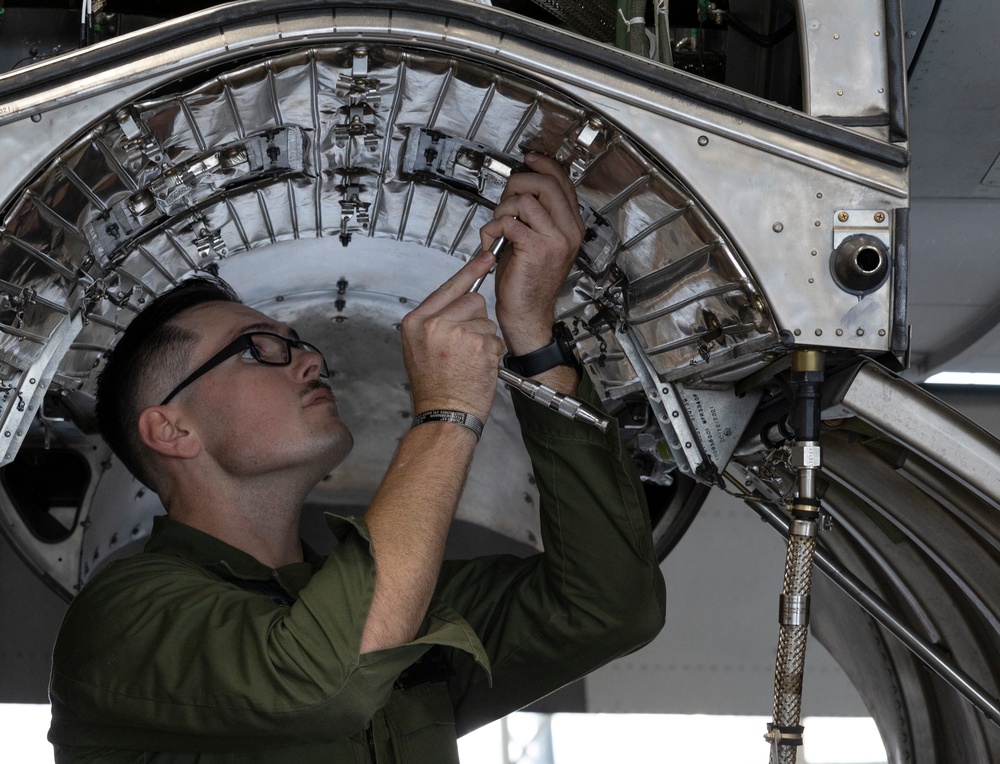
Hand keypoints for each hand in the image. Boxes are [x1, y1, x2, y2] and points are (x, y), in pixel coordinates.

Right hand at [401, 251, 505, 420]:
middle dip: (475, 321)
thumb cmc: (435, 387)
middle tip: (463, 349)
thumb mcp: (420, 348)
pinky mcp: (477, 344)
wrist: (444, 415)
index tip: (486, 257)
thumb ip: (435, 322)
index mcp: (416, 321)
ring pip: (486, 320)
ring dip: (484, 340)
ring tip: (468, 361)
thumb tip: (461, 302)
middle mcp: (434, 324)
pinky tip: (477, 368)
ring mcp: (456, 333)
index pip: (448, 287)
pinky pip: (495, 338)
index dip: (470, 271)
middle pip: (472, 301)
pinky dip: (492, 354)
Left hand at [479, 153, 584, 355]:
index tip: (528, 160)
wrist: (527, 313)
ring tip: (497, 229)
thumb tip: (520, 187)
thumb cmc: (527, 280)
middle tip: (504, 202)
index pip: (563, 182)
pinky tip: (490, 242)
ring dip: (501, 210)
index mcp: (572, 226)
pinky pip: (509, 221)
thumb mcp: (537, 240)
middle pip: (545, 183)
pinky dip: (492, 228)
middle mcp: (569, 230)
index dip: (543, 165)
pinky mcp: (537, 248)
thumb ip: (536, 214)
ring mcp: (556, 239)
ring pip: (524, 200)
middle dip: (516, 184)